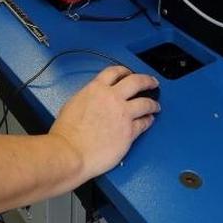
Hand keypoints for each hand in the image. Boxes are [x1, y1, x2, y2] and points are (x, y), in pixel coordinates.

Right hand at [48, 66, 159, 181]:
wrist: (71, 151)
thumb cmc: (67, 133)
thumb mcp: (73, 103)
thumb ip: (88, 97)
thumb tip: (94, 100)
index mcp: (96, 89)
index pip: (115, 72)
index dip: (125, 71)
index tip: (129, 73)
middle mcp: (112, 98)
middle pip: (136, 82)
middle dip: (147, 80)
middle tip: (152, 82)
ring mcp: (123, 114)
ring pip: (145, 103)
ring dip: (152, 103)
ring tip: (155, 105)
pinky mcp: (129, 132)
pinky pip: (144, 123)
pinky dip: (149, 120)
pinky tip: (149, 120)